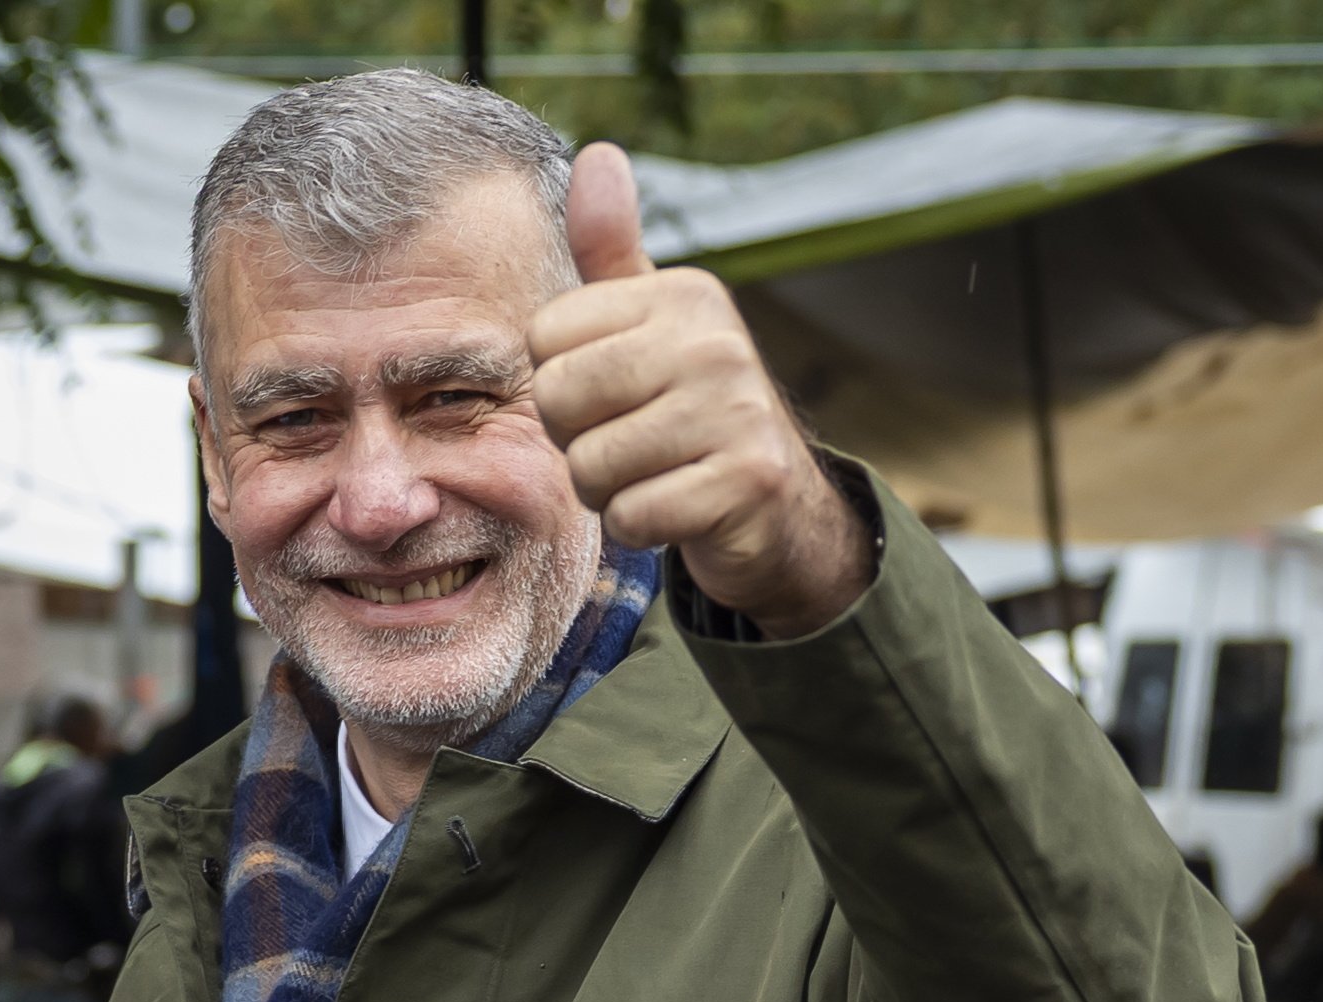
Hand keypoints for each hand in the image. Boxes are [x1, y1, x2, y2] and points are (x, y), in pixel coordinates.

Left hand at [527, 142, 871, 638]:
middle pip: (558, 399)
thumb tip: (597, 153)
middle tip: (628, 444)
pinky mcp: (747, 482)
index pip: (544, 338)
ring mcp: (737, 411)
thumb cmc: (689, 410)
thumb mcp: (649, 323)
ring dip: (607, 491)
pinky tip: (677, 510)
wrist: (779, 507)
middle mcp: (714, 340)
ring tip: (654, 475)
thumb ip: (610, 251)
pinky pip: (633, 517)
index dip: (559, 382)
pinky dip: (641, 528)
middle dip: (575, 440)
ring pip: (591, 467)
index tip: (612, 394)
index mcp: (681, 293)